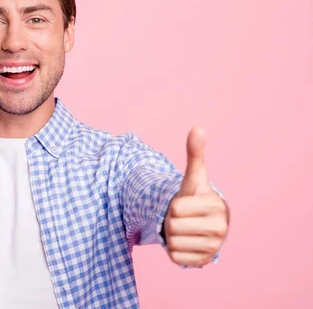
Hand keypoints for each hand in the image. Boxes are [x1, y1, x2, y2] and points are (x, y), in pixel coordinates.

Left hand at [164, 127, 228, 266]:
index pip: (175, 209)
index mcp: (216, 208)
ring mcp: (212, 249)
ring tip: (185, 228)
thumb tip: (197, 127)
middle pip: (172, 226)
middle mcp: (219, 231)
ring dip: (172, 235)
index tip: (187, 204)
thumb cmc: (195, 197)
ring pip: (172, 242)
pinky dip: (174, 250)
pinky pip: (174, 257)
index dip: (175, 205)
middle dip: (172, 221)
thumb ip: (194, 153)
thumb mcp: (193, 176)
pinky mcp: (201, 263)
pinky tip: (185, 242)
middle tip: (184, 218)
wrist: (203, 222)